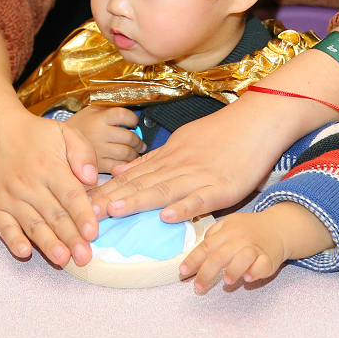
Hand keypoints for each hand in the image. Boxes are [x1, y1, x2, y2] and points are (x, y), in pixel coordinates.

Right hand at [0, 110, 99, 266]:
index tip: (93, 233)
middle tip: (84, 257)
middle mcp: (29, 184)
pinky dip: (13, 240)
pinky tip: (24, 252)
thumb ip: (83, 153)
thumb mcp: (64, 132)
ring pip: (33, 225)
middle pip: (54, 215)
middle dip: (70, 238)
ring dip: (48, 244)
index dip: (82, 215)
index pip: (70, 195)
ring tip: (62, 260)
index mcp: (50, 167)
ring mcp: (10, 197)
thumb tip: (92, 178)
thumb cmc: (35, 134)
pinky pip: (4, 227)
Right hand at [63, 106, 142, 174]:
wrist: (59, 142)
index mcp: (99, 118)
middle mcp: (99, 134)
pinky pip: (118, 165)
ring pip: (126, 153)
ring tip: (135, 151)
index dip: (132, 119)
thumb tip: (131, 114)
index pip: (123, 115)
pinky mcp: (97, 165)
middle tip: (139, 142)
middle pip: (128, 137)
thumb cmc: (80, 125)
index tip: (133, 121)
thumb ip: (109, 110)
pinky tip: (126, 160)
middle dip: (137, 140)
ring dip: (134, 153)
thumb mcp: (92, 110)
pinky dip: (126, 164)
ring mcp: (98, 150)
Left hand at [88, 102, 288, 223]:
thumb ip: (154, 160)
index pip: (131, 175)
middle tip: (86, 211)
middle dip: (112, 198)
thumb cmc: (222, 133)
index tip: (81, 200)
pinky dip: (184, 207)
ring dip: (138, 200)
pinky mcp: (223, 187)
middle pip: (140, 183)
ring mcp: (200, 176)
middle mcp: (179, 166)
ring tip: (114, 211)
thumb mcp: (182, 142)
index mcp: (168, 156)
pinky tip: (167, 217)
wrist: (257, 121)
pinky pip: (201, 198)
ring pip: (164, 189)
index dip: (106, 188)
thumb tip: (125, 170)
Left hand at [180, 203, 331, 293]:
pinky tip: (249, 278)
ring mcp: (254, 248)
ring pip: (243, 257)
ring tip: (225, 282)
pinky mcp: (269, 258)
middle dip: (207, 272)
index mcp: (226, 232)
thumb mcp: (228, 224)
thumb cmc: (248, 229)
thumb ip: (212, 236)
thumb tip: (196, 253)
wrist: (278, 226)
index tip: (183, 272)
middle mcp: (238, 239)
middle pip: (220, 255)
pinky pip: (262, 264)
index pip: (206, 246)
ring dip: (233, 270)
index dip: (193, 260)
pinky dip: (256, 271)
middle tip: (198, 287)